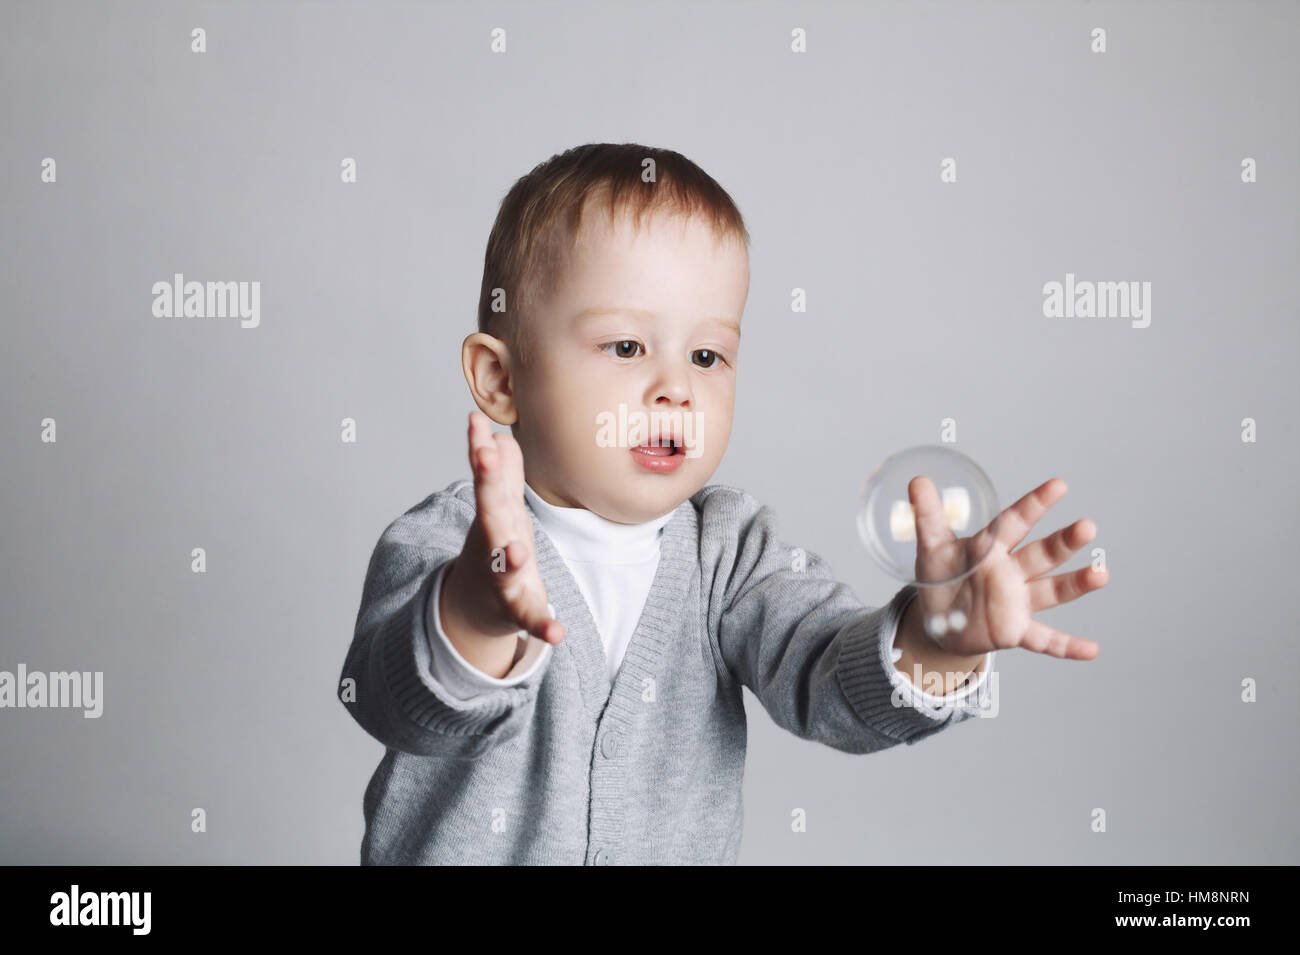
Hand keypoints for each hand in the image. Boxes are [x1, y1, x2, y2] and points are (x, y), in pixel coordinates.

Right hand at [441, 410, 564, 646]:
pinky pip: (530, 617)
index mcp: (493, 515)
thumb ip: (500, 472)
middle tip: (484, 458)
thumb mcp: (498, 509)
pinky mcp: (517, 609)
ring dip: (509, 559)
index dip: (480, 450)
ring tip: (518, 551)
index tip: (475, 422)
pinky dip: (543, 624)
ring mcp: (502, 577)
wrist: (476, 606)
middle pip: (489, 512)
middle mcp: (493, 542)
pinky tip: (557, 632)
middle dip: (487, 485)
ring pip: (505, 567)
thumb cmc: (494, 548)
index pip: (485, 478)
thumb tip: (500, 435)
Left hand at [908, 476, 1107, 659]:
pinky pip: (1043, 640)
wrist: (940, 622)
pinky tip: (1092, 650)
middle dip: (1064, 542)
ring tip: (1101, 575)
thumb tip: (917, 480)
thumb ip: (927, 515)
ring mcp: (1017, 601)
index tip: (1058, 485)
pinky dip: (1066, 646)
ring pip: (1050, 590)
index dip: (1035, 504)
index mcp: (991, 547)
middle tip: (1086, 527)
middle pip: (1041, 554)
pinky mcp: (1015, 630)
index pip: (1015, 521)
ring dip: (1075, 584)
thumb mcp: (931, 546)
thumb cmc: (941, 577)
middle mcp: (1011, 571)